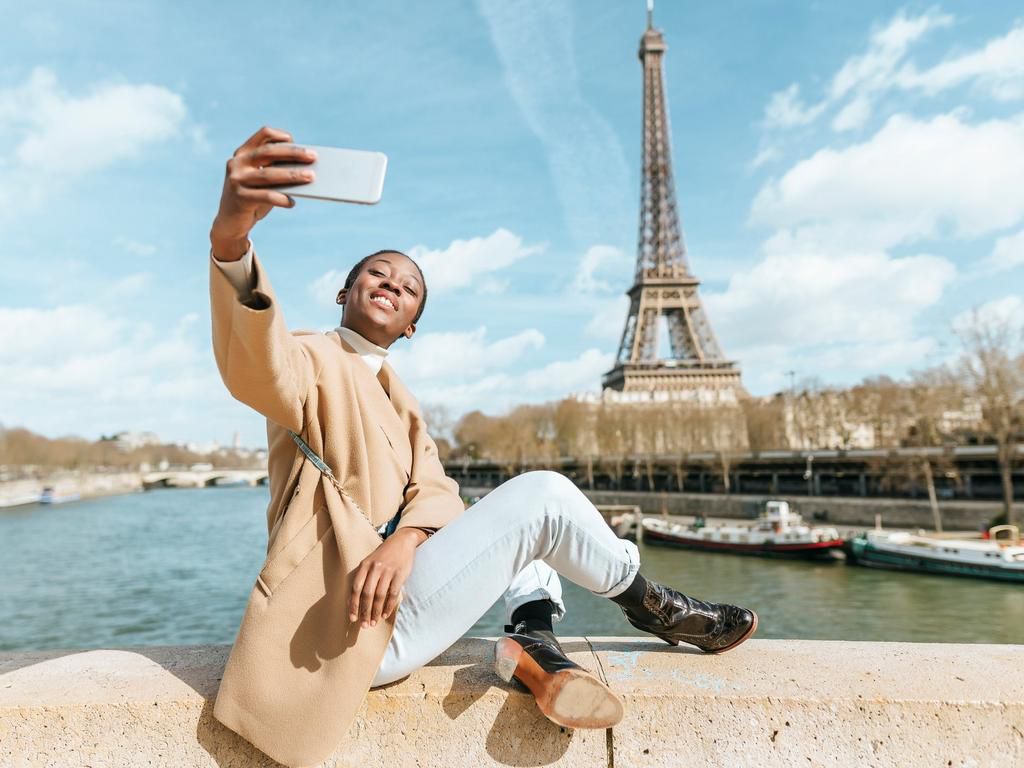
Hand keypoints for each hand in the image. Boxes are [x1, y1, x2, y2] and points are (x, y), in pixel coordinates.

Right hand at [209, 126, 316, 259]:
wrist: (230, 222)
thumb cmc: (253, 198)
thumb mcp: (263, 181)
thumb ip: (276, 171)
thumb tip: (306, 169)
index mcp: (243, 153)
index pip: (263, 135)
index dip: (280, 135)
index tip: (296, 140)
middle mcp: (237, 163)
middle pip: (268, 152)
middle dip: (293, 153)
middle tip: (313, 157)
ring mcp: (236, 179)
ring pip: (268, 174)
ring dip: (292, 175)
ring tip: (311, 177)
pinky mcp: (239, 197)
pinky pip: (265, 196)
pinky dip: (281, 199)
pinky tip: (292, 202)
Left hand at [349, 529, 423, 627]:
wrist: (402, 541)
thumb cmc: (384, 555)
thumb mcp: (370, 561)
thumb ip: (364, 577)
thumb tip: (356, 600)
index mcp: (364, 565)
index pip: (356, 588)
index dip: (353, 604)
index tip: (352, 618)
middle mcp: (375, 568)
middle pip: (367, 594)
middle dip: (364, 611)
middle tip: (364, 625)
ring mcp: (388, 571)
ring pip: (379, 595)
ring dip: (376, 611)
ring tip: (374, 622)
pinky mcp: (400, 574)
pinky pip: (393, 593)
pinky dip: (388, 606)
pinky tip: (385, 614)